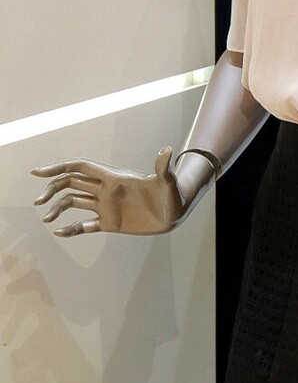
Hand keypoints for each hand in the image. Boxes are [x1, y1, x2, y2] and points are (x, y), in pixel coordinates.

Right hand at [30, 146, 189, 236]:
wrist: (175, 214)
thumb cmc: (173, 195)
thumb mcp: (168, 182)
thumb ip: (163, 168)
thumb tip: (167, 150)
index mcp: (113, 178)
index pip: (81, 168)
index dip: (59, 168)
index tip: (38, 173)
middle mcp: (106, 190)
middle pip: (71, 183)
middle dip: (52, 188)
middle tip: (37, 201)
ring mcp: (106, 206)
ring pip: (73, 203)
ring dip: (57, 208)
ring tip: (46, 219)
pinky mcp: (110, 222)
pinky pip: (84, 225)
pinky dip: (71, 229)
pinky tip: (60, 232)